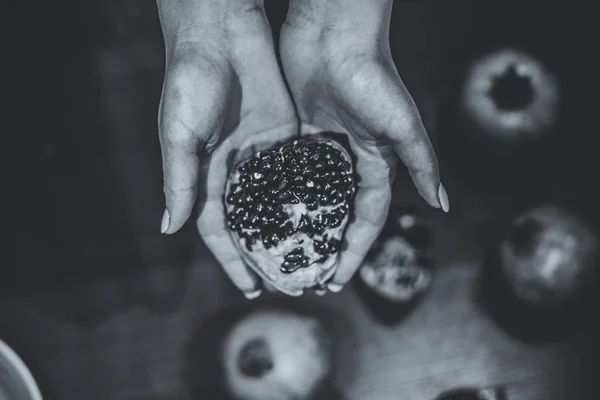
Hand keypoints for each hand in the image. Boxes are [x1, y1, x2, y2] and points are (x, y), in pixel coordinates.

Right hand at [157, 0, 296, 297]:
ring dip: (290, 232)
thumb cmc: (190, 82)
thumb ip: (181, 181)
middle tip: (286, 284)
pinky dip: (307, 196)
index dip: (232, 260)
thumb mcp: (179, 134)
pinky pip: (297, 172)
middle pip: (252, 223)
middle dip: (265, 254)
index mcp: (205, 174)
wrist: (222, 34)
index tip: (250, 288)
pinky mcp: (284, 136)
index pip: (220, 229)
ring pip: (277, 203)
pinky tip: (323, 219)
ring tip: (309, 260)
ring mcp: (261, 154)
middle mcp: (234, 170)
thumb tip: (169, 229)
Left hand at [280, 0, 448, 291]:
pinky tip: (267, 215)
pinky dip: (282, 193)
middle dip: (328, 244)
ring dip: (303, 223)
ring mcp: (324, 145)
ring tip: (286, 252)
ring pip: (313, 195)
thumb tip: (442, 204)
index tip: (337, 278)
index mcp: (377, 161)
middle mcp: (350, 157)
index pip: (366, 217)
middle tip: (310, 274)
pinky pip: (291, 170)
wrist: (332, 30)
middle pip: (338, 211)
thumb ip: (421, 163)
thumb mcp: (402, 124)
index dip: (355, 249)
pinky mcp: (299, 131)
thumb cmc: (373, 75)